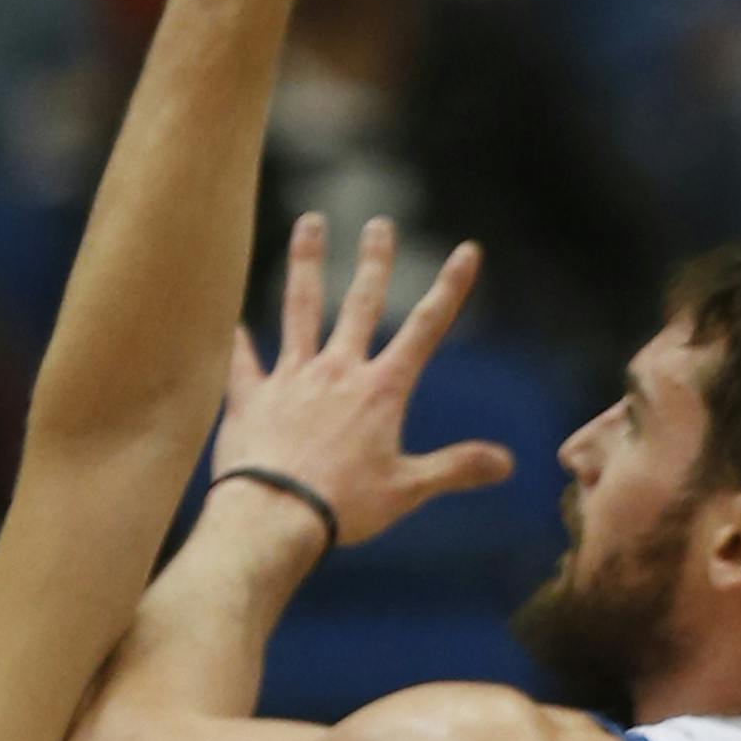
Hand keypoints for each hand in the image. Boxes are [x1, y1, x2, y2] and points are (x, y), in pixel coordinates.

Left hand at [213, 214, 514, 548]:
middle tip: (380, 224)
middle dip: (375, 262)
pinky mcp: (251, 397)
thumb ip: (456, 468)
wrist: (274, 516)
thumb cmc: (343, 506)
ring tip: (310, 224)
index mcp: (381, 390)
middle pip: (361, 304)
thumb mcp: (408, 490)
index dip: (451, 288)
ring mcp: (291, 378)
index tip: (467, 251)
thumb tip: (508, 463)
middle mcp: (337, 371)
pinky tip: (232, 320)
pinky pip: (243, 361)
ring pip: (300, 309)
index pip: (425, 329)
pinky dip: (237, 341)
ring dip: (306, 264)